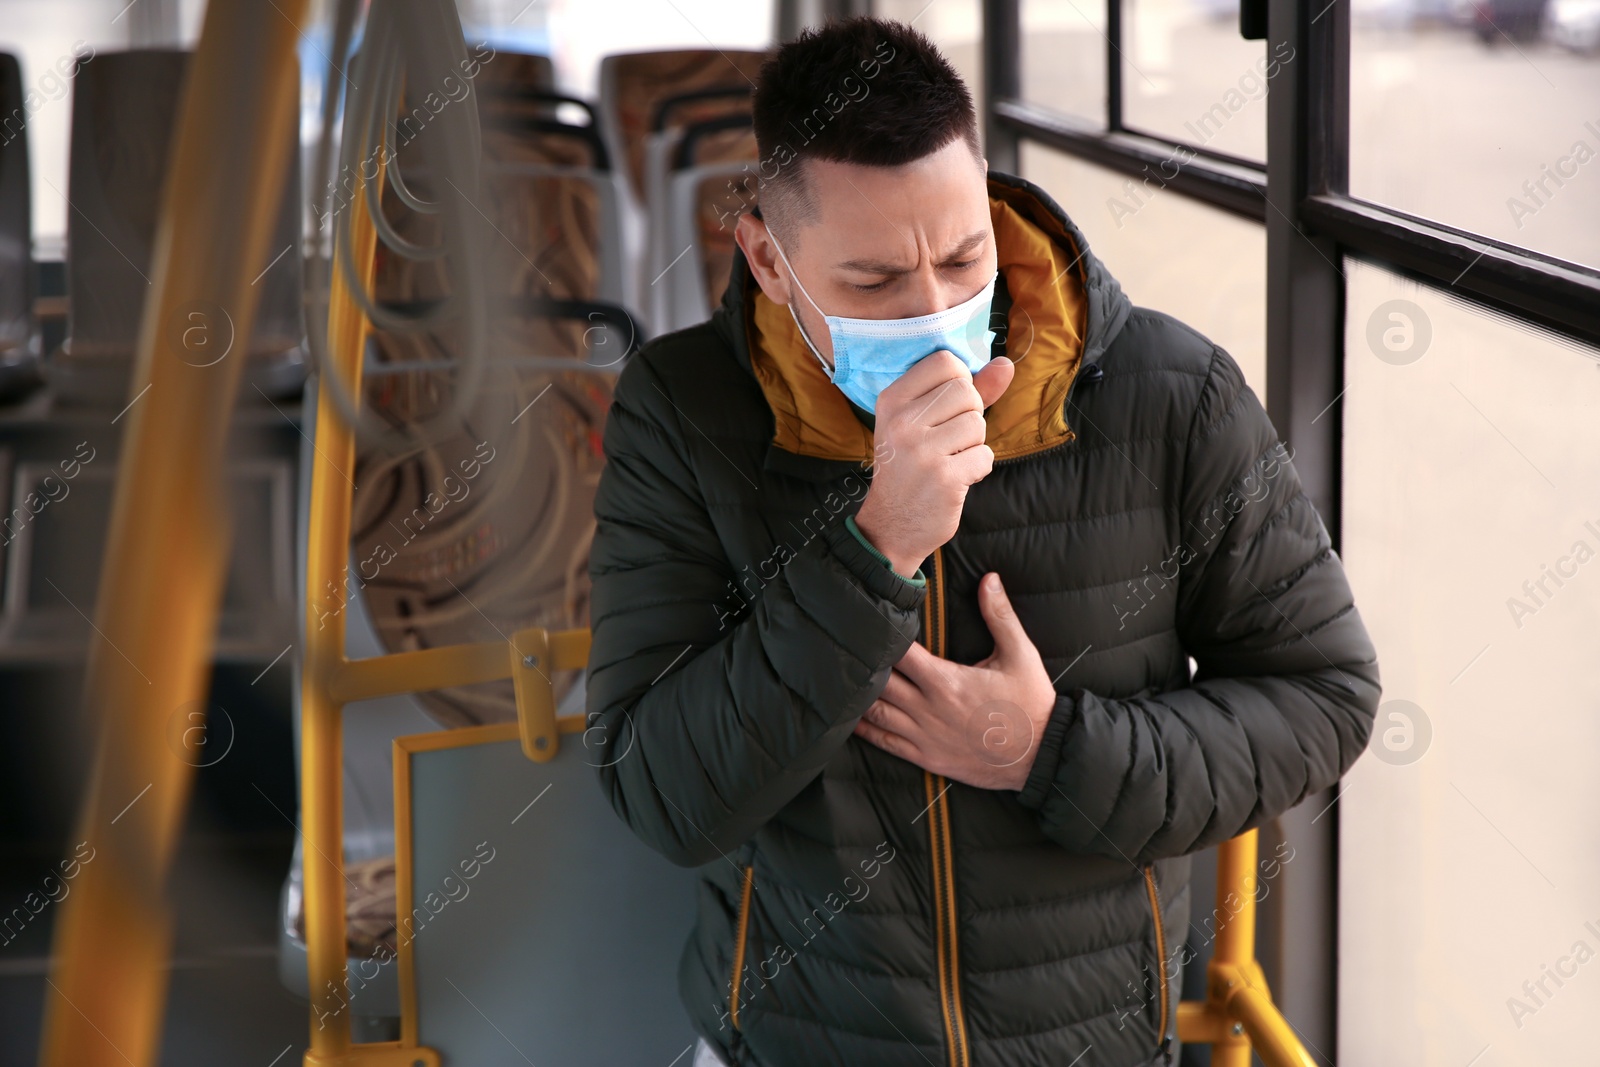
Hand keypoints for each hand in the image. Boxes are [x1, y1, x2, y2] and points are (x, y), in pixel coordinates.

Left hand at [852, 572, 1057, 789]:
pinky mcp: (926, 758)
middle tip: (846, 646)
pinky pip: (885, 742)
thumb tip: (988, 578)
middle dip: (863, 663)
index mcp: (945, 681)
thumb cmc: (1030, 704)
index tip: (868, 621)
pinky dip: (864, 730)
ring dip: (858, 695)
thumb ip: (1000, 615)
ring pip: (875, 713)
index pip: (898, 653)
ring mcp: (924, 736)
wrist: (1040, 757)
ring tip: (843, 677)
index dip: (881, 637)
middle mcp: (927, 709)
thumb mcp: (1020, 655)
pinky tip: (850, 717)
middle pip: (879, 682)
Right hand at [854, 352, 1013, 577]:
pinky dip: (978, 468)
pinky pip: (985, 455)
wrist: (891, 525)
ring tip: (950, 459)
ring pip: (978, 423)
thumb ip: (967, 390)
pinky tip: (956, 478)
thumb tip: (1006, 364)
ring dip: (974, 444)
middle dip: (970, 416)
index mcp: (892, 400)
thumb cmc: (910, 467)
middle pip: (966, 391)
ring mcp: (922, 450)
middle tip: (949, 440)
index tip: (947, 407)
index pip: (944, 362)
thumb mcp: (921, 423)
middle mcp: (902, 422)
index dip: (960, 381)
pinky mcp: (943, 477)